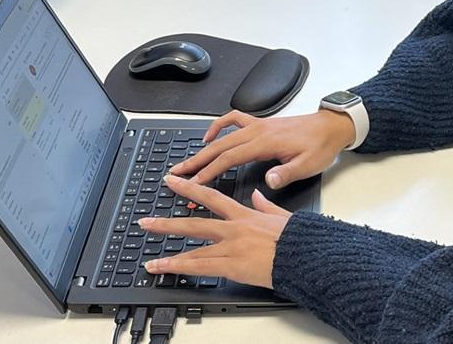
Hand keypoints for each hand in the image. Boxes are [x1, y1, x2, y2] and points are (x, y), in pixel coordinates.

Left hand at [139, 174, 289, 288]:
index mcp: (245, 215)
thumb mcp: (282, 216)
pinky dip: (180, 268)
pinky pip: (200, 267)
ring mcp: (231, 248)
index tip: (173, 182)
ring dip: (169, 255)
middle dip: (167, 223)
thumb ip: (265, 205)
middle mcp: (233, 229)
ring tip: (151, 259)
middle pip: (194, 223)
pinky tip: (165, 269)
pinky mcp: (232, 266)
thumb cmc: (298, 239)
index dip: (190, 187)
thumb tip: (258, 196)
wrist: (306, 255)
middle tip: (146, 222)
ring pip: (193, 250)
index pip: (211, 197)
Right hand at [171, 109, 354, 189]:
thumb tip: (268, 180)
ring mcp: (258, 125)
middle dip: (196, 161)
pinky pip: (233, 120)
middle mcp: (257, 131)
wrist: (331, 127)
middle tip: (177, 174)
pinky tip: (210, 136)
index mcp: (266, 143)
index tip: (194, 185)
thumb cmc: (321, 146)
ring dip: (203, 148)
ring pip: (223, 136)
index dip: (209, 172)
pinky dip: (218, 126)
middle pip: (219, 147)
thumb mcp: (308, 165)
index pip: (229, 159)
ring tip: (187, 161)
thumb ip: (286, 173)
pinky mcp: (261, 124)